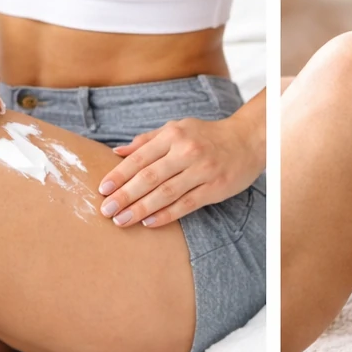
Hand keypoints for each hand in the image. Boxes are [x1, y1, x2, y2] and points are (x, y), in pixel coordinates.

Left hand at [98, 117, 261, 228]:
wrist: (248, 139)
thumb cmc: (207, 135)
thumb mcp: (178, 128)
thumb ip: (147, 140)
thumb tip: (117, 152)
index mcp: (174, 134)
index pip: (140, 158)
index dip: (119, 175)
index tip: (103, 190)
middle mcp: (187, 151)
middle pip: (150, 177)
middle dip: (125, 195)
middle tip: (106, 211)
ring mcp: (202, 170)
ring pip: (166, 193)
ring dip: (141, 209)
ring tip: (121, 221)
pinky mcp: (215, 187)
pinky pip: (186, 204)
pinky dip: (166, 215)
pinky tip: (149, 223)